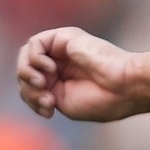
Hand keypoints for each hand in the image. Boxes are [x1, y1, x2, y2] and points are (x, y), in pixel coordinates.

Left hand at [17, 27, 149, 122]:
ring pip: (25, 55)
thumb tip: (25, 81)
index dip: (32, 100)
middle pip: (25, 71)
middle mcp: (60, 63)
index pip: (30, 86)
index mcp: (61, 80)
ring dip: (27, 73)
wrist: (124, 88)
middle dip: (29, 89)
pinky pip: (34, 44)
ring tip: (43, 83)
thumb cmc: (101, 100)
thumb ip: (41, 91)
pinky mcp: (64, 37)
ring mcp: (61, 50)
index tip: (49, 112)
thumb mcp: (62, 102)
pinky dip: (35, 59)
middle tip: (46, 99)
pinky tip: (50, 70)